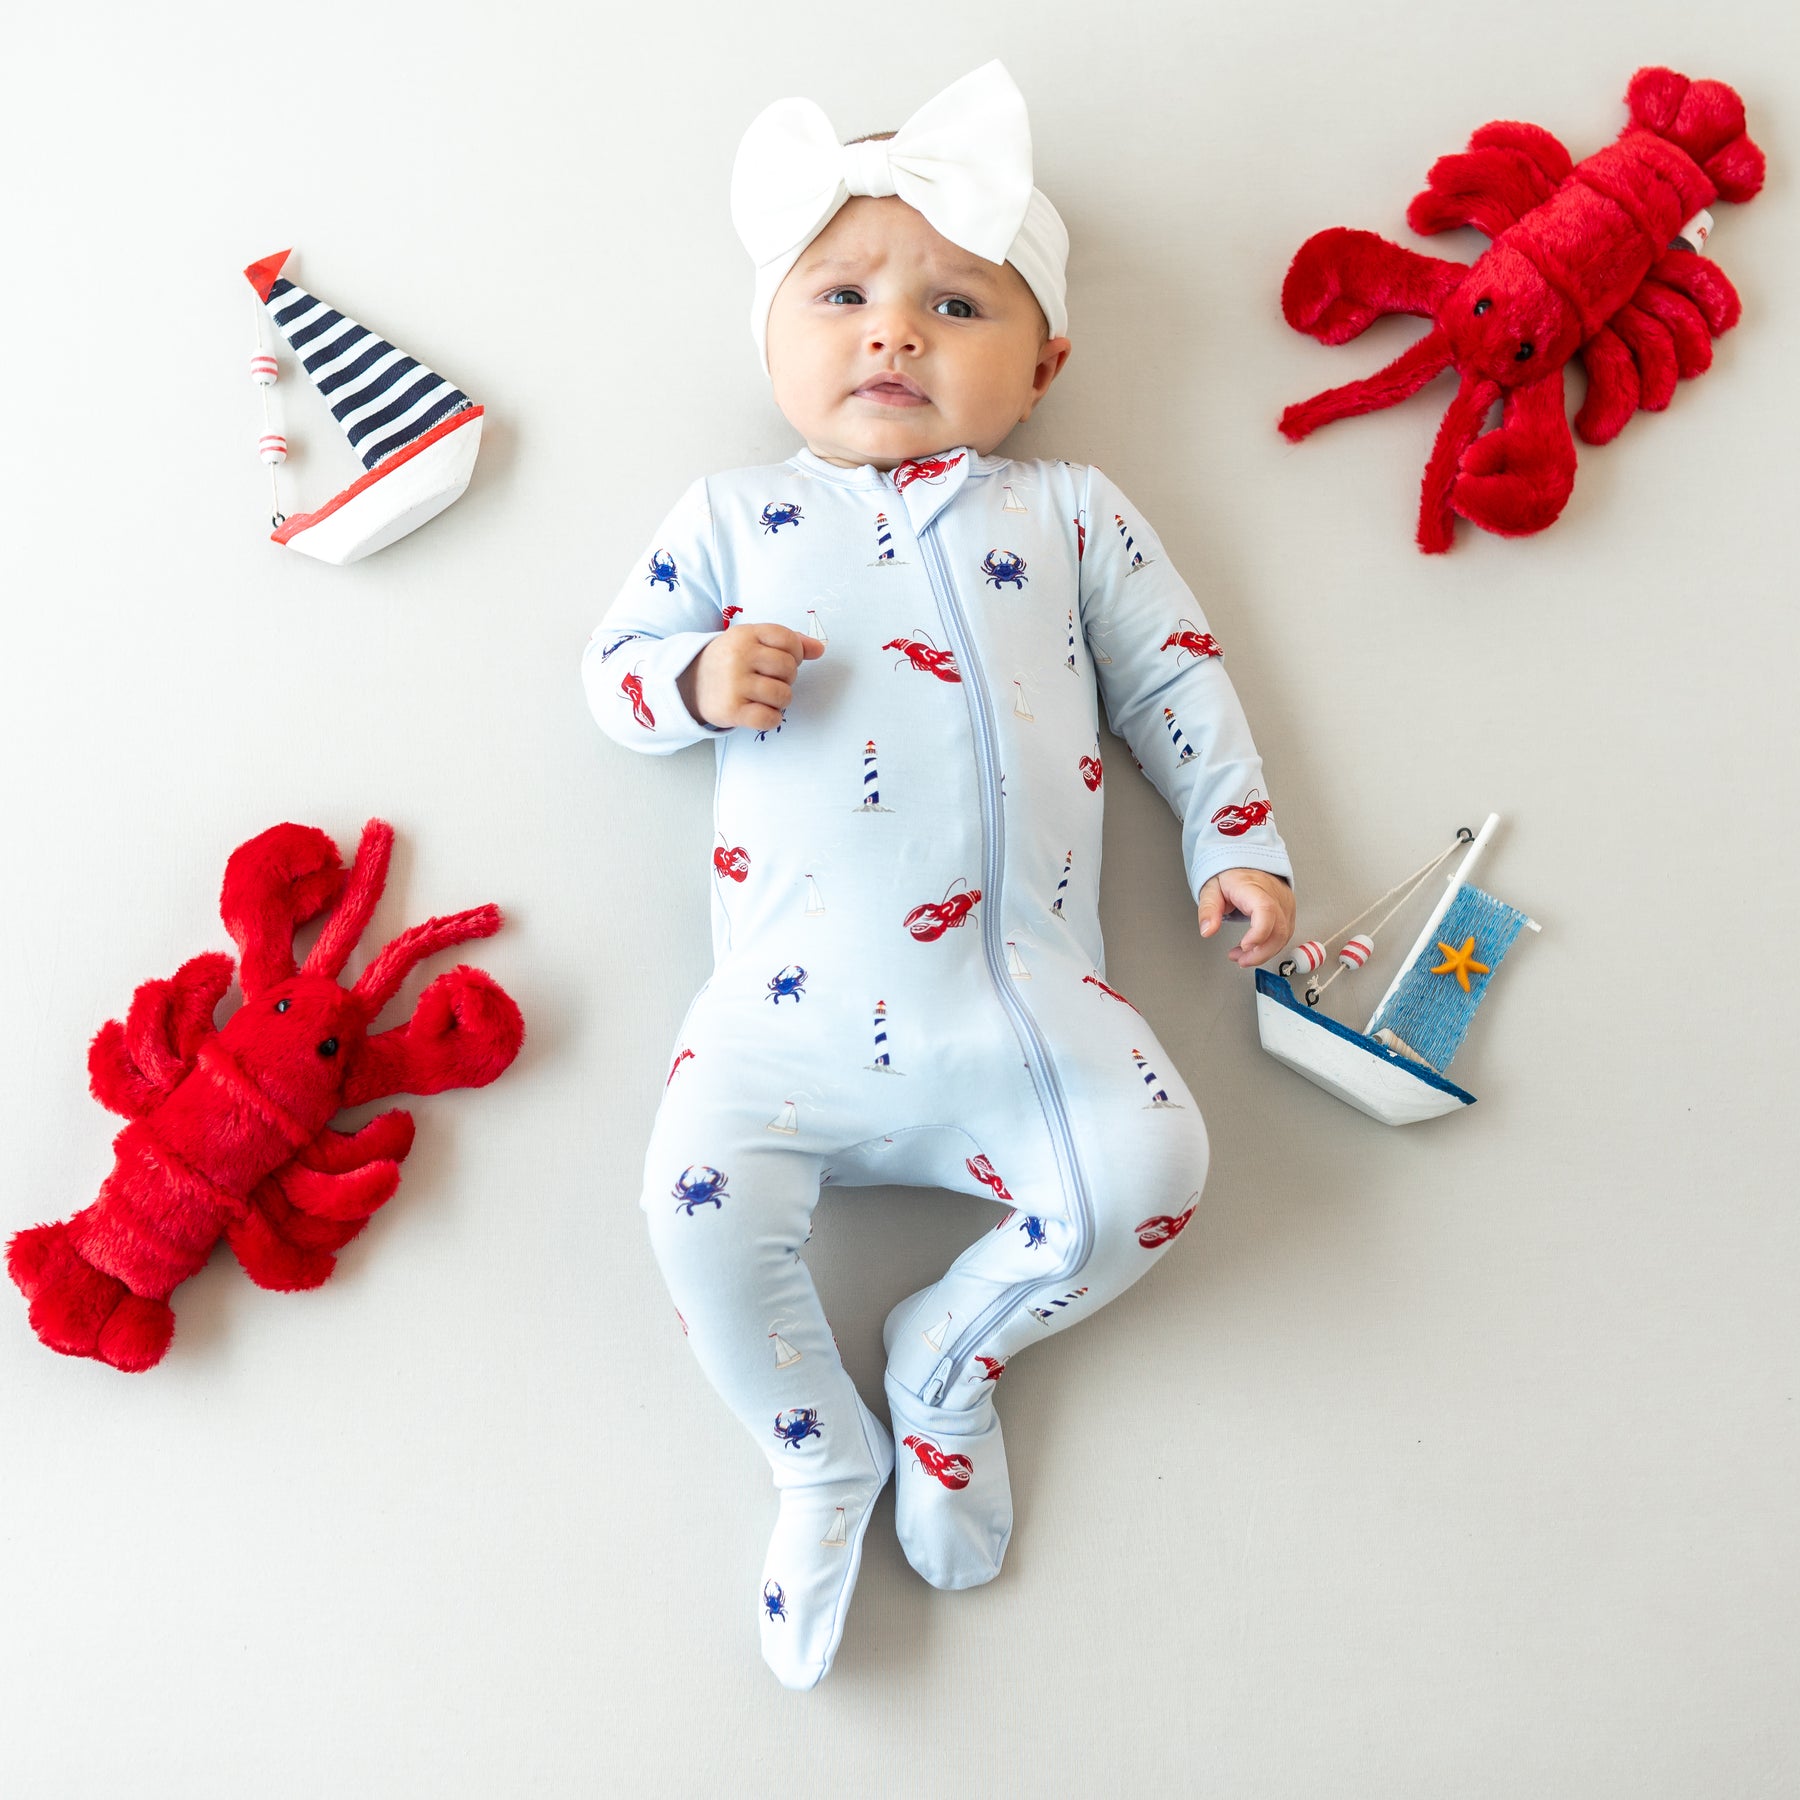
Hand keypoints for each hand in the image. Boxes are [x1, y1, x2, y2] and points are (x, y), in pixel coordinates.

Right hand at [680, 624, 824, 730]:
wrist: (690, 683)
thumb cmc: (730, 661)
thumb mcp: (754, 642)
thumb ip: (789, 641)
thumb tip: (820, 649)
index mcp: (746, 634)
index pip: (788, 640)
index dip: (795, 653)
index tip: (784, 659)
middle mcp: (739, 656)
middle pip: (789, 668)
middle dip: (788, 678)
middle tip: (771, 680)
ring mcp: (734, 683)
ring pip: (783, 695)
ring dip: (781, 701)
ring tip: (765, 697)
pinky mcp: (731, 709)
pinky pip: (769, 718)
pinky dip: (772, 719)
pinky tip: (761, 712)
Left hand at [1197, 868, 1294, 968]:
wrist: (1246, 865)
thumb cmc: (1230, 876)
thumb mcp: (1211, 889)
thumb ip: (1208, 910)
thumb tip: (1207, 930)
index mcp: (1253, 888)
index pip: (1265, 911)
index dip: (1258, 933)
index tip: (1245, 946)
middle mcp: (1274, 895)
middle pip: (1278, 929)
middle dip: (1259, 952)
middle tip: (1240, 959)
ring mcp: (1285, 903)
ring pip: (1284, 936)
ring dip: (1264, 953)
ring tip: (1242, 956)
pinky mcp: (1288, 911)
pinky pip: (1284, 934)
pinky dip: (1269, 947)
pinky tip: (1254, 950)